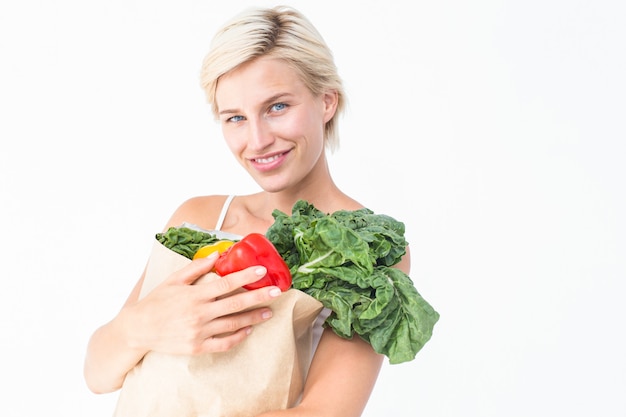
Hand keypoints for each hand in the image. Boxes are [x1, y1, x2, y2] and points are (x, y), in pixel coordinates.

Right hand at [124, 251, 281, 354]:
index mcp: (194, 295)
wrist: (138, 330)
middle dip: (259, 297)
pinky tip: (248, 330)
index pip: (226, 283)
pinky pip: (224, 343)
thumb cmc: (156, 302)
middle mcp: (199, 313)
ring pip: (233, 324)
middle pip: (236, 304)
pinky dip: (238, 336)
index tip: (262, 270)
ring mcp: (199, 332)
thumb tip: (216, 254)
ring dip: (254, 317)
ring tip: (269, 312)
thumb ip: (196, 268)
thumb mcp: (174, 280)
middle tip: (277, 292)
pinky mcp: (197, 347)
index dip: (246, 276)